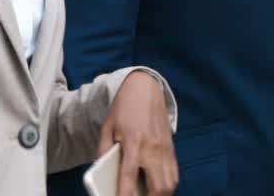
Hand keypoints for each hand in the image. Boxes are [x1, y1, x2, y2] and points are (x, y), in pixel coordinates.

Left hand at [99, 72, 177, 195]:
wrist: (145, 89)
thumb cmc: (124, 109)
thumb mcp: (107, 128)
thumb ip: (102, 152)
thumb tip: (99, 175)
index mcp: (133, 141)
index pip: (130, 174)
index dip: (126, 194)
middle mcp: (153, 147)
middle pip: (159, 185)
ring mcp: (165, 149)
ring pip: (170, 183)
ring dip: (160, 195)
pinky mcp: (171, 149)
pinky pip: (174, 174)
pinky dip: (167, 186)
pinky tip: (156, 190)